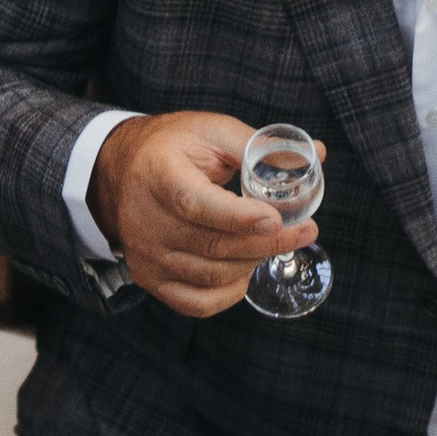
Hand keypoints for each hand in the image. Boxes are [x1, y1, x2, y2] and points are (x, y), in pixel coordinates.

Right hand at [89, 110, 315, 317]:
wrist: (121, 173)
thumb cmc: (173, 149)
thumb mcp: (210, 132)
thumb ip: (259, 146)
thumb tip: (315, 154)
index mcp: (159, 175)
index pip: (197, 204)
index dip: (238, 218)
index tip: (276, 219)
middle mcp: (148, 222)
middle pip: (214, 246)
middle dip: (267, 243)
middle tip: (303, 232)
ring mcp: (149, 257)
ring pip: (212, 276)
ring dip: (252, 263)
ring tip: (274, 244)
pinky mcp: (152, 280)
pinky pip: (198, 303)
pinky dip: (230, 293)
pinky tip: (245, 270)